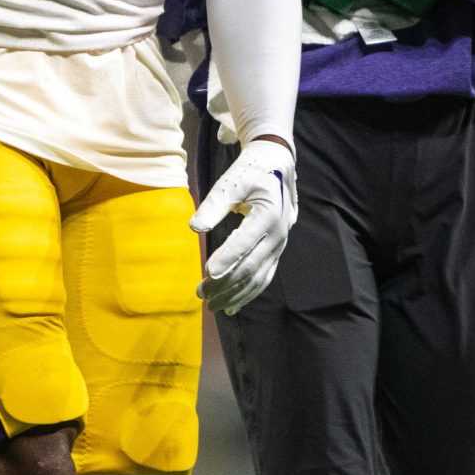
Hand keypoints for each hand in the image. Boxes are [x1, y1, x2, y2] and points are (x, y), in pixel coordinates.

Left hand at [189, 137, 296, 314]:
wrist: (277, 168)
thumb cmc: (250, 173)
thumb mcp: (231, 182)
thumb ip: (214, 204)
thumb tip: (194, 227)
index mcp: (268, 215)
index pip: (245, 242)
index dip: (227, 258)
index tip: (208, 274)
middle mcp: (277, 235)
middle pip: (251, 266)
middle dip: (226, 283)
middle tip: (201, 294)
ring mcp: (279, 246)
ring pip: (258, 277)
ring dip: (235, 294)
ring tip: (212, 305)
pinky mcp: (275, 252)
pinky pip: (263, 278)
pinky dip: (248, 294)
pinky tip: (231, 307)